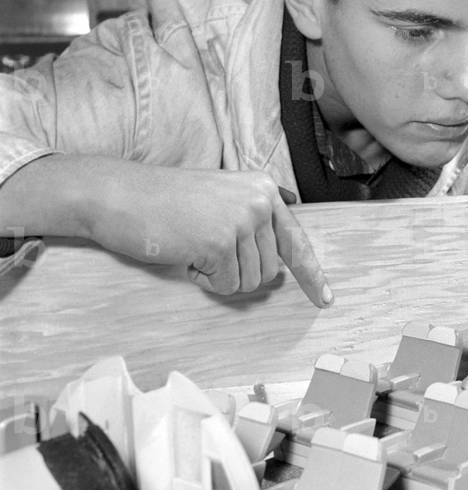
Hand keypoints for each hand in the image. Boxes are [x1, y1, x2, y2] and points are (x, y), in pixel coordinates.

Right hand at [89, 164, 332, 305]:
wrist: (119, 194)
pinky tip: (185, 253)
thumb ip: (254, 217)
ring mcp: (242, 221)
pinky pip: (226, 285)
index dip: (312, 274)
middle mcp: (260, 202)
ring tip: (194, 246)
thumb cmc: (165, 201)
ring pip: (250, 281)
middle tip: (205, 249)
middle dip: (239, 271)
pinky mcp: (221, 243)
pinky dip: (204, 280)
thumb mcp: (221, 197)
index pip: (297, 240)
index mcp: (263, 189)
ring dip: (220, 275)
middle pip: (271, 270)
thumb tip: (282, 244)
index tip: (325, 299)